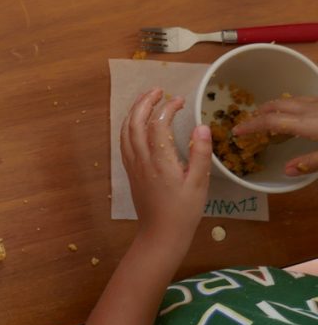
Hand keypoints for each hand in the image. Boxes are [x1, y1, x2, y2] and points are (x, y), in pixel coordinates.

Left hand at [121, 88, 210, 242]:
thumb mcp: (199, 183)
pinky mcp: (130, 171)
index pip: (158, 124)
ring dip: (134, 112)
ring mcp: (133, 165)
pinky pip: (123, 142)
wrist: (160, 234)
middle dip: (145, 102)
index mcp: (160, 161)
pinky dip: (128, 126)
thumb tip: (202, 127)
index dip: (167, 107)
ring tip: (146, 99)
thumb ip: (200, 154)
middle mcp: (142, 160)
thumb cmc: (184, 211)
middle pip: (136, 123)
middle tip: (159, 90)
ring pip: (125, 131)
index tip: (180, 99)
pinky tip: (136, 122)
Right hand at [233, 95, 317, 175]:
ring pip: (290, 99)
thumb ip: (310, 162)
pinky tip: (297, 111)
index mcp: (307, 123)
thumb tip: (287, 170)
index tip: (236, 130)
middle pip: (277, 105)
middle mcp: (310, 109)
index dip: (251, 125)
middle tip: (250, 121)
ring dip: (275, 106)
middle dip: (259, 112)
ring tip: (269, 114)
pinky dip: (292, 104)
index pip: (271, 121)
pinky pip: (304, 99)